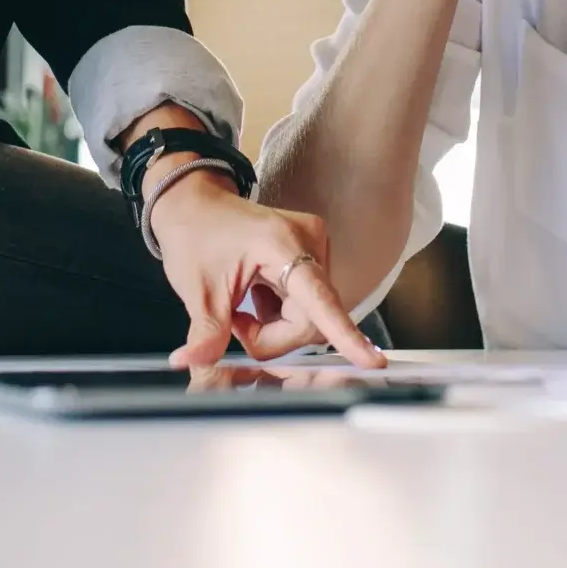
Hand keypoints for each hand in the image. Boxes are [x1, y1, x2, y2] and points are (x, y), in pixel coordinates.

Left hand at [147, 169, 384, 369]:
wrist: (193, 204)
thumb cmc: (195, 233)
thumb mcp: (196, 289)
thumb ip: (206, 332)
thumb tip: (194, 363)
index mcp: (282, 244)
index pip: (319, 299)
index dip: (345, 334)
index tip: (373, 361)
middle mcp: (310, 242)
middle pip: (310, 320)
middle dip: (272, 337)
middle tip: (235, 324)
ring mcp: (314, 248)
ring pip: (310, 318)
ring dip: (275, 327)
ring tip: (243, 307)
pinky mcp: (312, 257)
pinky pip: (307, 306)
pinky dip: (280, 315)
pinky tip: (257, 300)